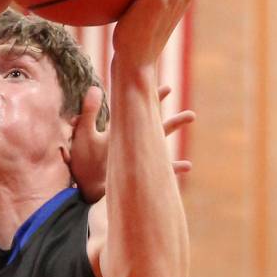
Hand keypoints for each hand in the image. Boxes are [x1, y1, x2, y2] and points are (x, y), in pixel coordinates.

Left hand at [70, 84, 195, 201]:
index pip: (139, 113)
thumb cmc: (83, 164)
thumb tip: (94, 87)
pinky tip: (187, 166)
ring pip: (162, 149)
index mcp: (122, 133)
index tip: (169, 89)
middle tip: (191, 116)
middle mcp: (135, 145)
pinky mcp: (140, 176)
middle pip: (158, 131)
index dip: (152, 100)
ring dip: (178, 149)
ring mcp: (139, 161)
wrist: (85, 189)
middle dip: (174, 123)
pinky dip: (174, 169)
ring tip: (193, 145)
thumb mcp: (84, 136)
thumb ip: (89, 114)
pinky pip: (160, 173)